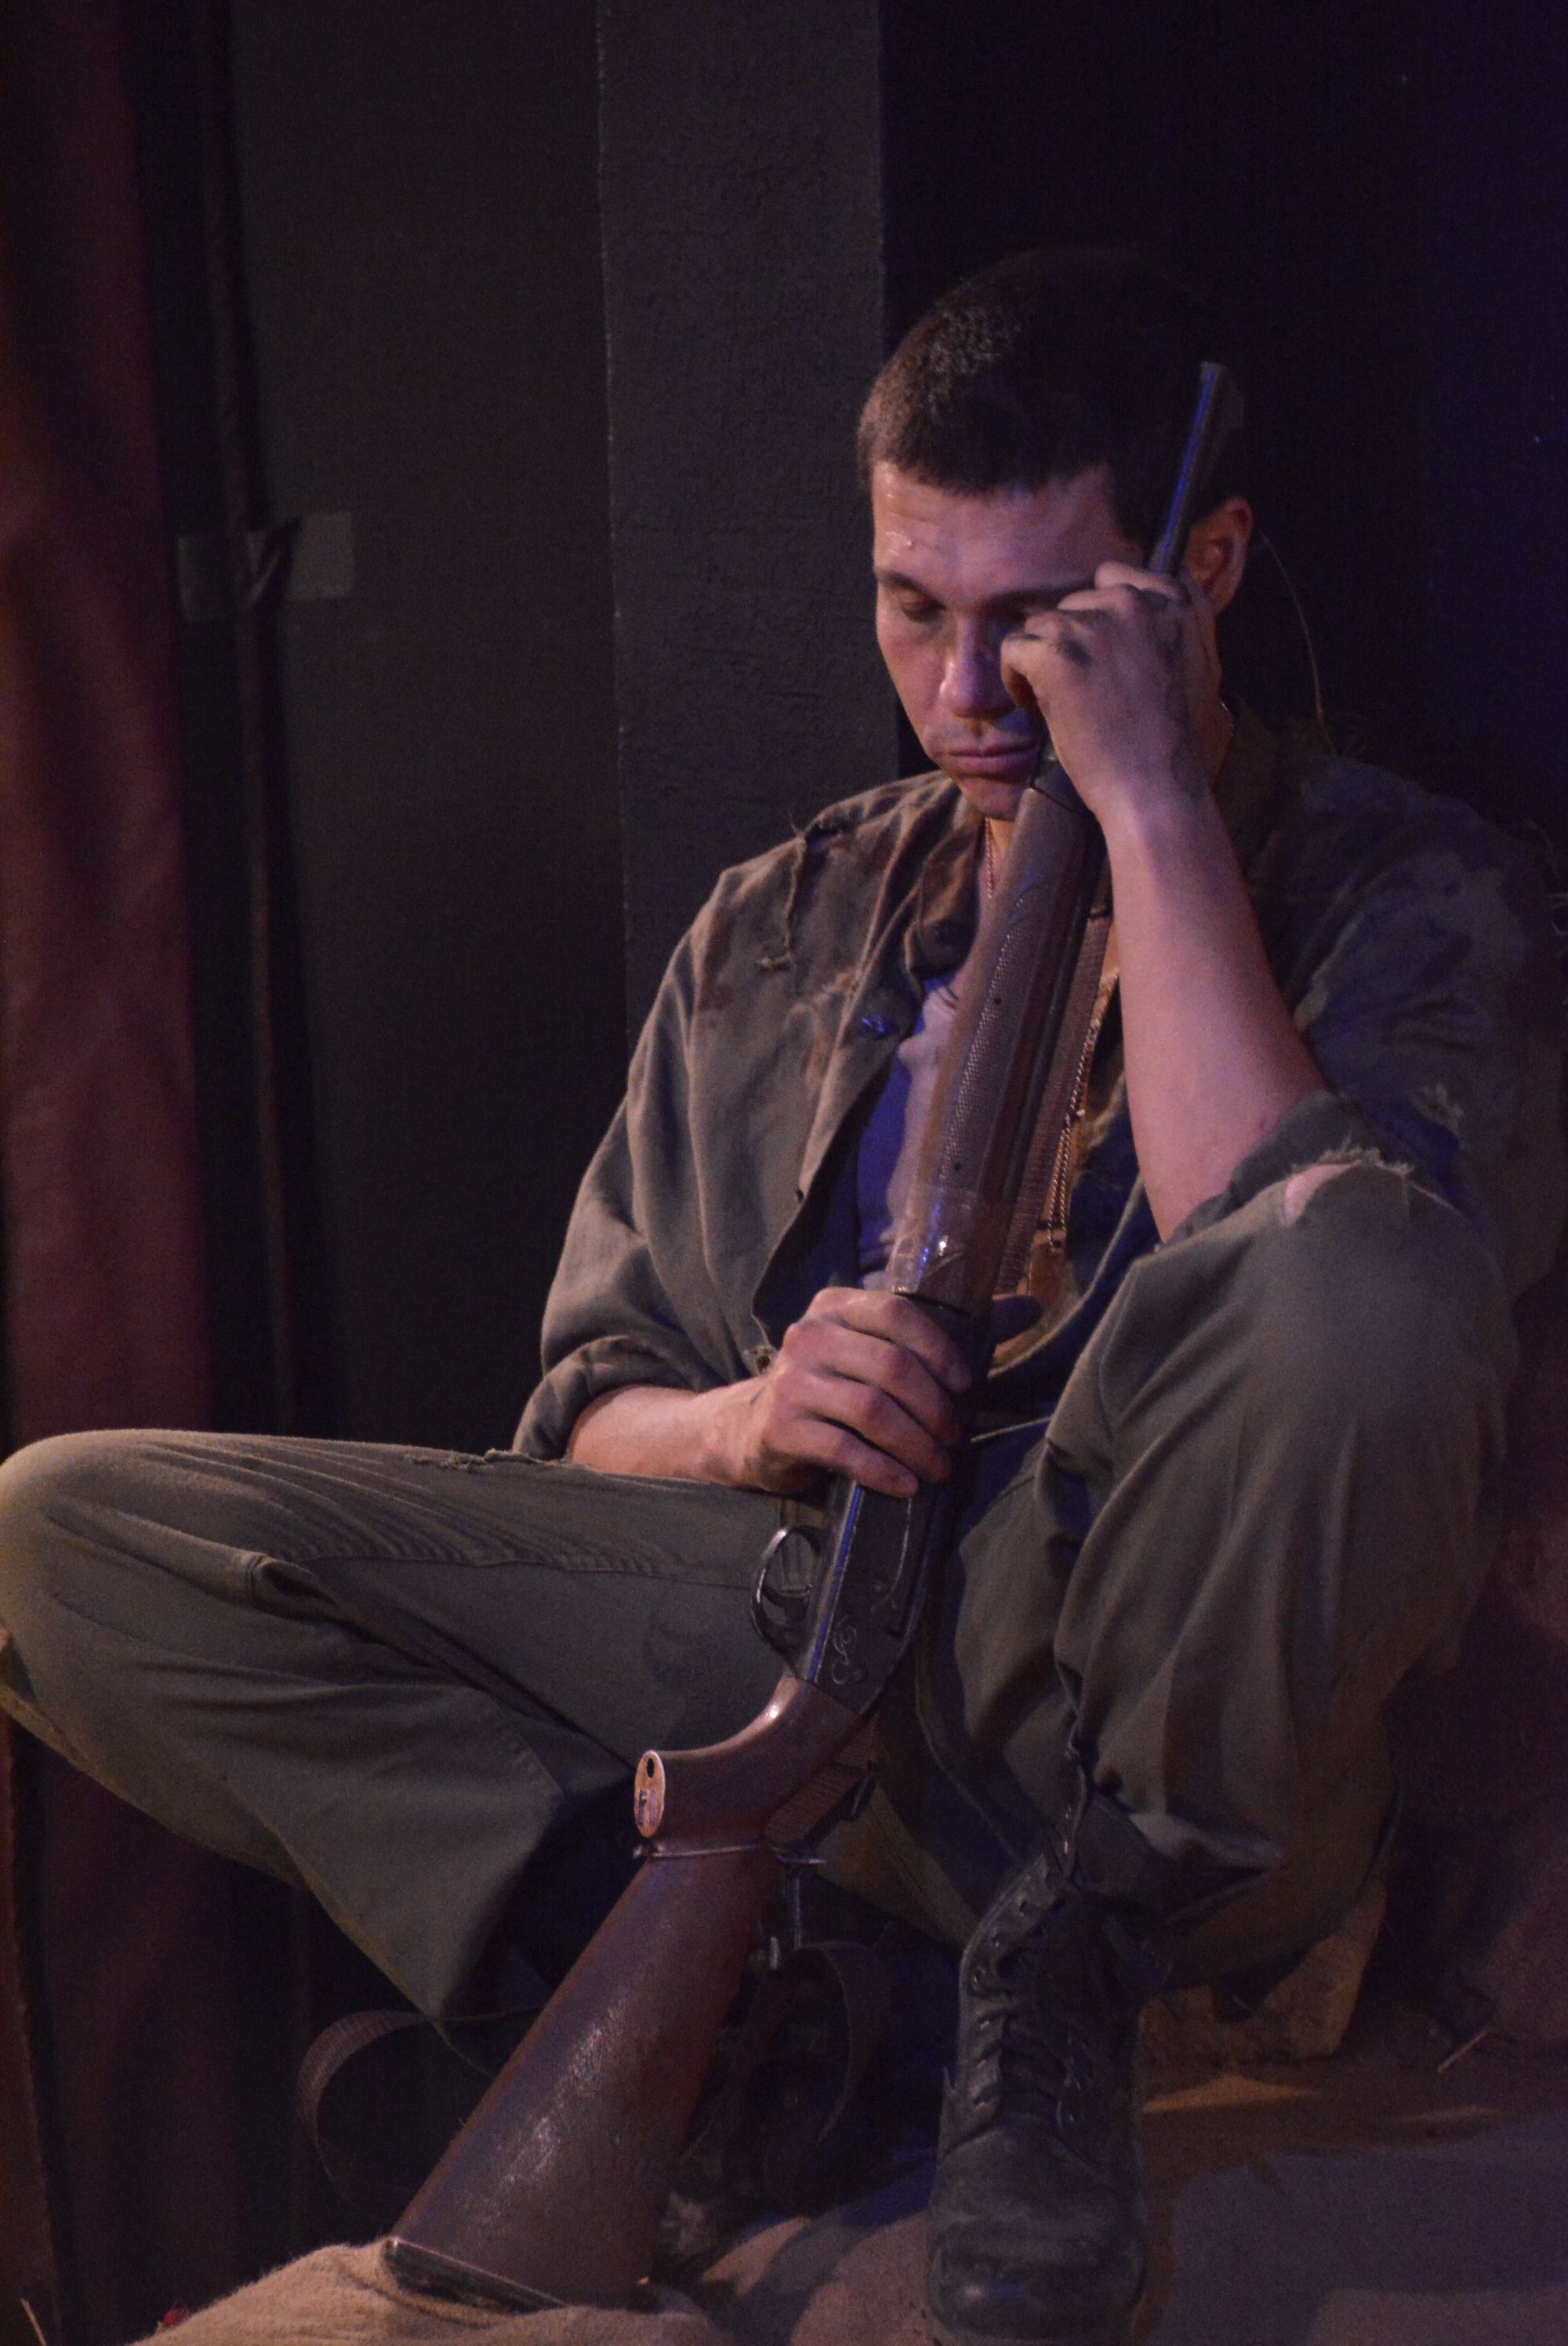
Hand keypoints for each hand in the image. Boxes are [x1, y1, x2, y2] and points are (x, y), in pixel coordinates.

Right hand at [716, 1285, 973, 1497]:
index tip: (968, 1386)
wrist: (754, 1428)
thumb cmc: (835, 1385)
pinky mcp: (781, 1427)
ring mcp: (791, 1381)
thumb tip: (1031, 1306)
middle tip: (956, 1438)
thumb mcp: (879, 1349)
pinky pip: (843, 1450)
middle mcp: (808, 1335)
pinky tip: (907, 1485)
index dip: (939, 1349)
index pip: (896, 1313)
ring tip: (939, 1467)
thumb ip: (951, 1329)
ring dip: (916, 1444)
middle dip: (935, 1408)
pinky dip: (883, 1470)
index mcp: (836, 1307)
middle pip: (890, 1366)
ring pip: (871, 1409)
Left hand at [999, 563, 1226, 833]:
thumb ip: (1182, 631)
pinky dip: (1014, 676)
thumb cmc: (1182, 749)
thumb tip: (1158, 618)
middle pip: (1078, 600)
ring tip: (1055, 700)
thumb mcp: (1207, 673)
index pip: (1119, 575)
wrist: (1158, 790)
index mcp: (1177, 604)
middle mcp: (1136, 603)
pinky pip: (1015, 646)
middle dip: (1072, 639)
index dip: (1100, 613)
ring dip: (1042, 658)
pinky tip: (1031, 703)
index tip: (1098, 652)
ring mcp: (1095, 626)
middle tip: (1079, 685)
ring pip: (1044, 624)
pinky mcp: (1056, 655)